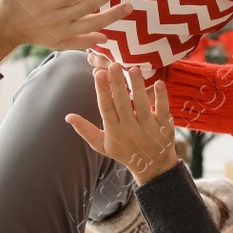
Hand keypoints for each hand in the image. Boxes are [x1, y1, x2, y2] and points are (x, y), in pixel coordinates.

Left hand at [0, 0, 131, 65]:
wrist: (1, 25)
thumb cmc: (33, 32)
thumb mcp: (58, 42)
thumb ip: (82, 41)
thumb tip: (107, 39)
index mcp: (66, 31)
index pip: (94, 23)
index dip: (112, 15)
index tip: (129, 6)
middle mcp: (58, 19)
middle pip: (87, 6)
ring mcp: (45, 4)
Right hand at [65, 53, 179, 184]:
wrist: (153, 168)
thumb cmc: (125, 152)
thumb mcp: (102, 145)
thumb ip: (85, 130)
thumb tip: (68, 116)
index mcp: (114, 130)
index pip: (106, 108)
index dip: (102, 91)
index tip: (98, 73)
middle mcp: (130, 128)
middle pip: (122, 104)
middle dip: (117, 84)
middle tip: (113, 65)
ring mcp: (148, 127)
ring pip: (141, 105)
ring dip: (138, 87)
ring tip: (133, 69)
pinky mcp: (164, 126)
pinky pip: (163, 110)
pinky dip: (161, 98)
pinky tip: (158, 83)